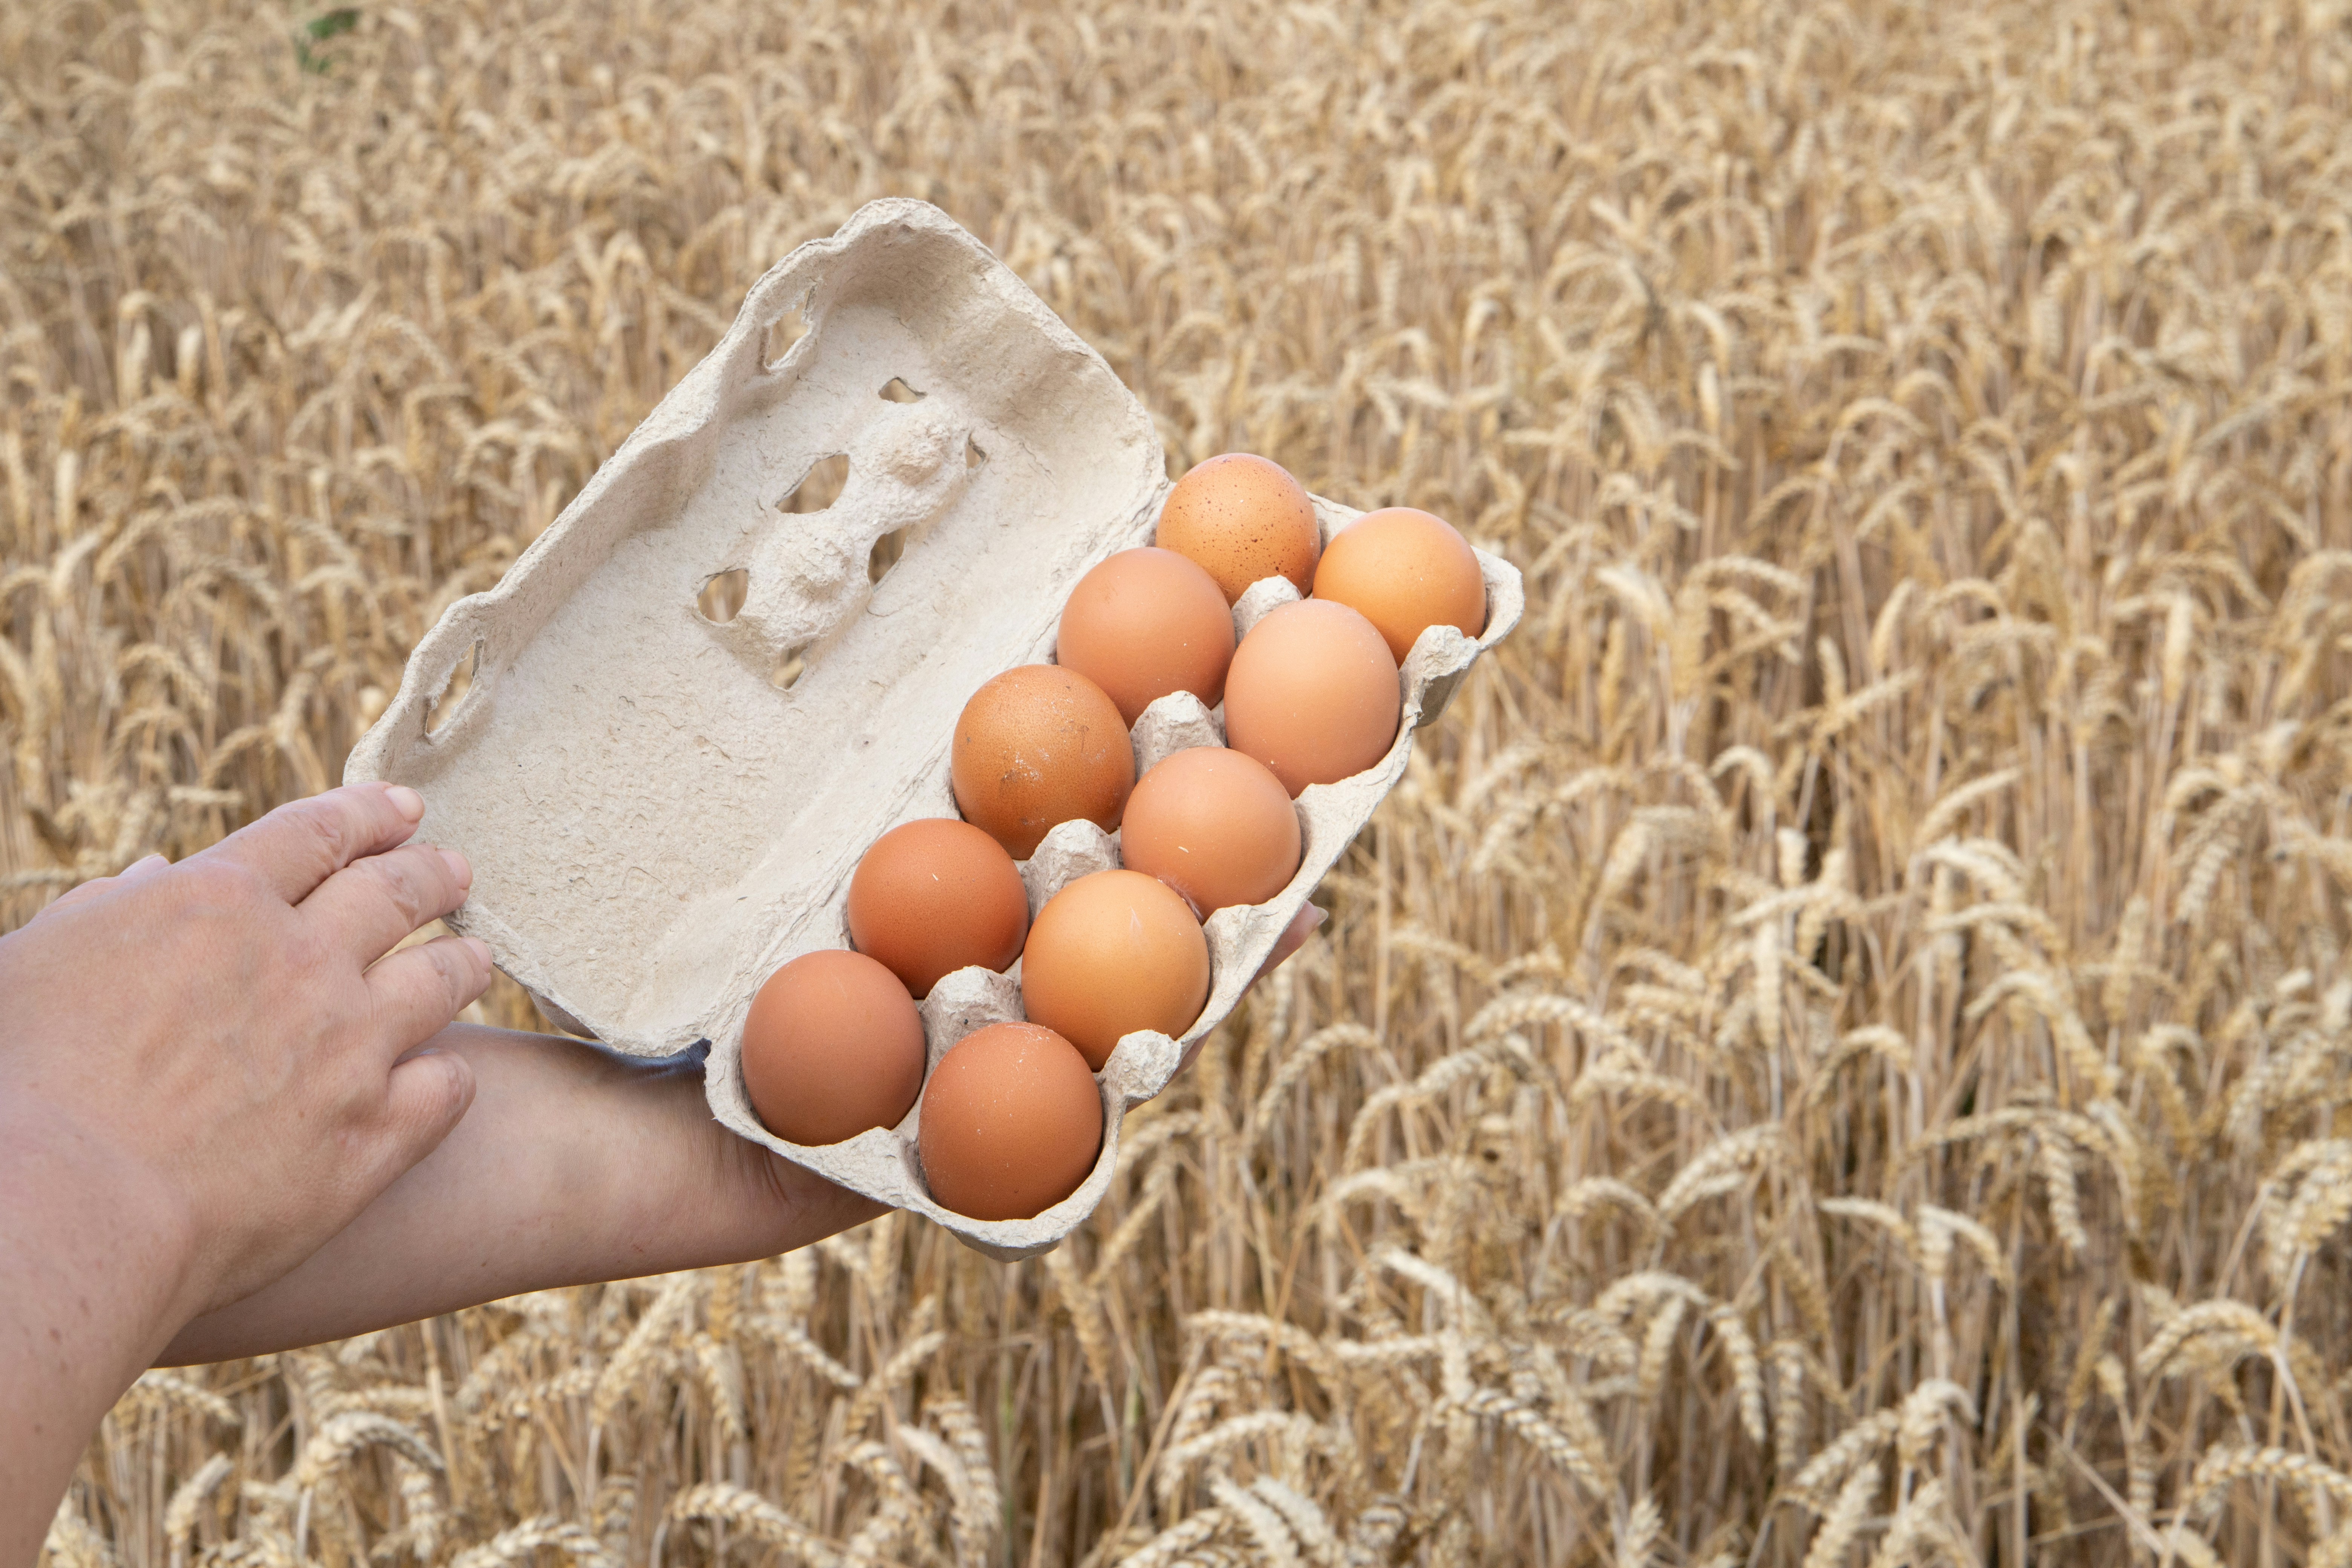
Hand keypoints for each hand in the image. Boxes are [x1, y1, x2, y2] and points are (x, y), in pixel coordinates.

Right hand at [1, 782, 491, 1320]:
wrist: (58, 1208)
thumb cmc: (19, 1087)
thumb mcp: (36, 966)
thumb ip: (101, 914)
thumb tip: (147, 876)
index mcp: (217, 903)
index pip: (317, 834)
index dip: (368, 814)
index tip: (403, 809)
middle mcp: (302, 961)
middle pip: (394, 894)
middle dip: (430, 873)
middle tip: (455, 869)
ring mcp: (348, 1048)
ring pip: (438, 981)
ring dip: (463, 961)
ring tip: (475, 956)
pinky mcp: (372, 1134)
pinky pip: (446, 1088)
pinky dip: (453, 1074)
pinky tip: (452, 1074)